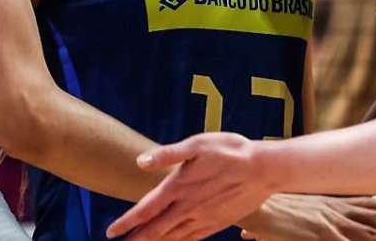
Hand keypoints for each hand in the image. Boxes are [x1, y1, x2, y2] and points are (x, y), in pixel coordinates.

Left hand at [107, 133, 270, 240]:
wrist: (263, 169)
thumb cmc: (230, 151)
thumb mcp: (198, 144)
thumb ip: (168, 154)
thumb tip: (141, 162)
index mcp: (179, 186)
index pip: (146, 209)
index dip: (127, 222)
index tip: (111, 231)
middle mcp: (188, 207)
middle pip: (156, 229)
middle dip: (137, 239)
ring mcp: (203, 218)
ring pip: (172, 237)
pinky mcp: (217, 223)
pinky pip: (192, 239)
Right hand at [239, 194, 375, 240]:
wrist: (258, 203)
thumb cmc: (277, 207)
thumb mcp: (304, 208)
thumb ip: (322, 211)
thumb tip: (330, 215)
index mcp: (335, 204)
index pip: (371, 203)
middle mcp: (338, 211)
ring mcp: (331, 224)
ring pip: (371, 232)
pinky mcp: (320, 235)